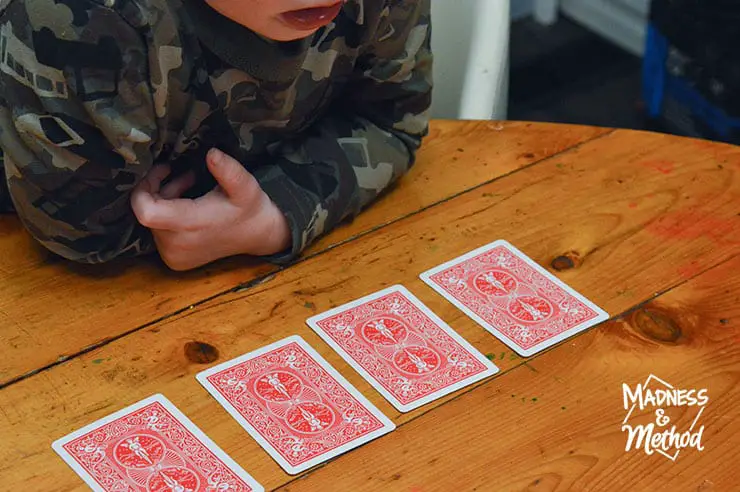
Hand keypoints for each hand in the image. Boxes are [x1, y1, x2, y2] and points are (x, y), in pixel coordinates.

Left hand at [131, 148, 290, 270]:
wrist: (258, 236)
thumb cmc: (250, 208)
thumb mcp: (245, 186)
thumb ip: (229, 170)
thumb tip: (212, 153)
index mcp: (191, 226)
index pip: (145, 212)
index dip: (143, 189)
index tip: (159, 172)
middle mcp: (177, 246)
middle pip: (149, 212)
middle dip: (160, 189)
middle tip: (185, 175)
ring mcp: (174, 257)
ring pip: (153, 222)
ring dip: (165, 201)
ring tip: (189, 186)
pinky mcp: (174, 261)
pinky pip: (158, 234)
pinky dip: (168, 217)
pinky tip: (187, 207)